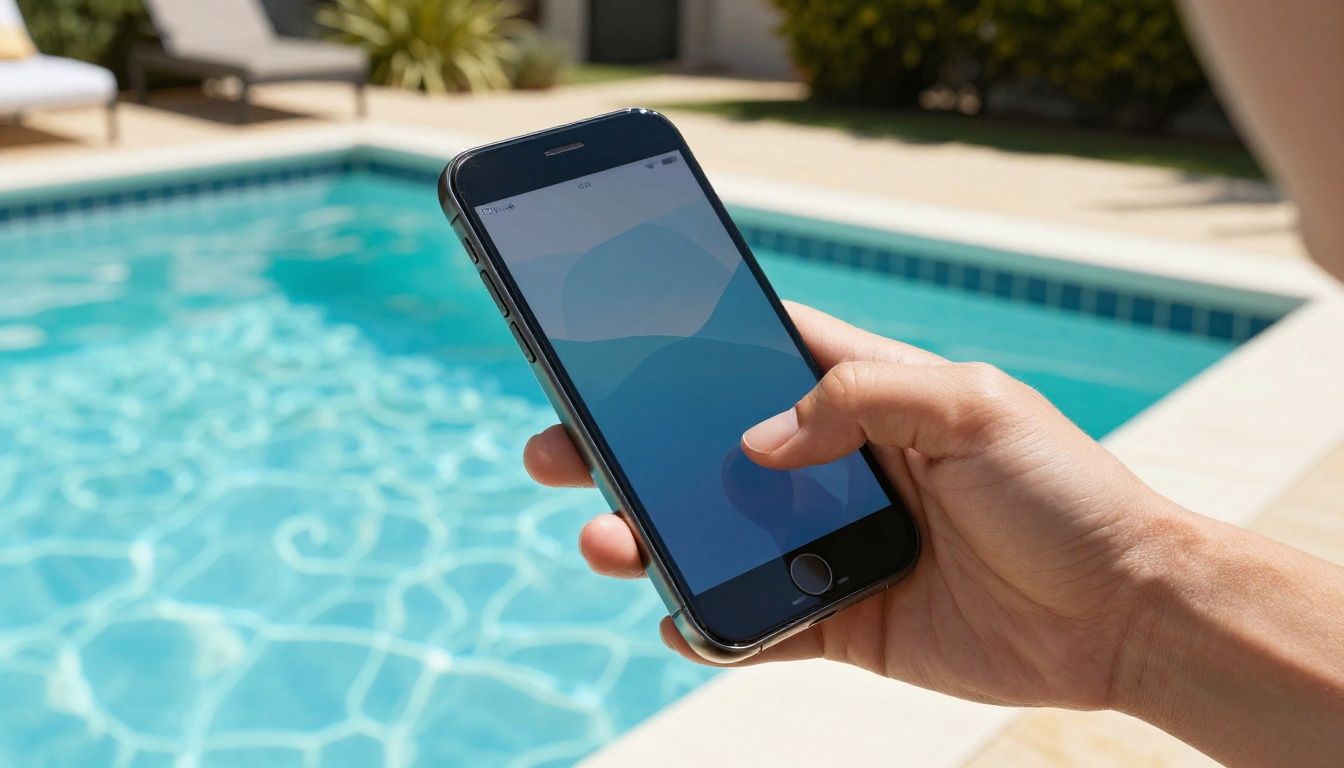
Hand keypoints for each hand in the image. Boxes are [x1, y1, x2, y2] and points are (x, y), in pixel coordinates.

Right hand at [523, 301, 1183, 708]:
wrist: (1122, 613)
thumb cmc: (1063, 491)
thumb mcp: (975, 405)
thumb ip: (863, 397)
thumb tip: (755, 444)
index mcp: (863, 395)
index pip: (753, 351)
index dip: (679, 343)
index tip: (603, 337)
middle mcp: (833, 465)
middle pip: (703, 448)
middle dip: (624, 448)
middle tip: (556, 449)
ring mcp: (829, 543)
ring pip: (713, 537)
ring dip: (649, 538)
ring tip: (609, 540)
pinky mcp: (839, 618)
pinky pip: (755, 622)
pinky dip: (712, 623)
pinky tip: (683, 615)